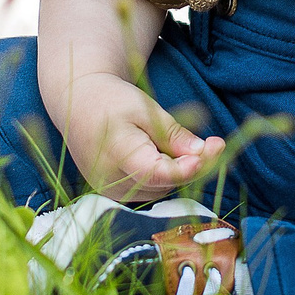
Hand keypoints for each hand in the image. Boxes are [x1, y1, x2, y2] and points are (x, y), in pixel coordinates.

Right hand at [57, 71, 223, 203]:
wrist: (78, 103)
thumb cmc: (112, 101)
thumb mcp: (146, 109)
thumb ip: (173, 135)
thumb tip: (201, 154)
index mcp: (117, 157)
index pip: (160, 173)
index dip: (189, 166)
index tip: (214, 148)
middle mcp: (112, 182)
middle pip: (165, 183)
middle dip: (192, 165)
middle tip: (216, 143)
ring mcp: (113, 191)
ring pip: (161, 188)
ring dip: (179, 169)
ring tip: (185, 144)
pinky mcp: (115, 193)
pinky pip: (150, 188)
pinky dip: (165, 174)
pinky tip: (166, 154)